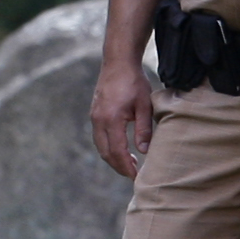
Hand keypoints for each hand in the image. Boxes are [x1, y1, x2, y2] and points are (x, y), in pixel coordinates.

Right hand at [91, 58, 157, 178]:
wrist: (118, 62)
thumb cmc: (134, 82)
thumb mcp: (144, 106)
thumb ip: (144, 130)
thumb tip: (145, 152)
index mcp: (111, 119)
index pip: (117, 151)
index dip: (126, 166)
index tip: (136, 176)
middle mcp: (98, 120)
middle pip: (105, 152)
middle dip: (118, 166)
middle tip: (133, 175)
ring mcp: (94, 116)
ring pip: (100, 146)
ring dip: (113, 157)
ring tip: (130, 163)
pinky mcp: (94, 113)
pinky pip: (99, 136)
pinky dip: (108, 147)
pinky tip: (121, 147)